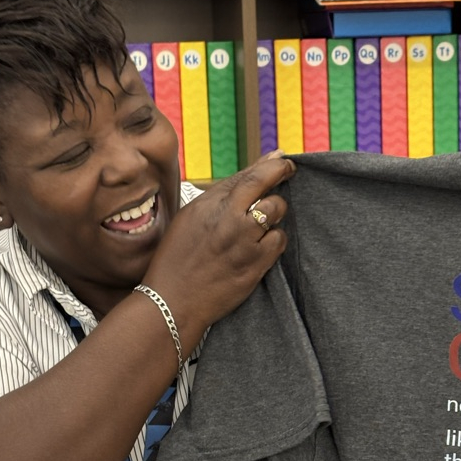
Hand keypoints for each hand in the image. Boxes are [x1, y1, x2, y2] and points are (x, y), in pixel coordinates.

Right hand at [141, 153, 296, 350]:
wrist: (172, 302)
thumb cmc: (176, 261)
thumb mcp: (188, 221)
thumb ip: (215, 200)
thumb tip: (244, 179)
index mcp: (208, 205)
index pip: (246, 176)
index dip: (268, 164)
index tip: (280, 159)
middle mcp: (227, 218)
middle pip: (265, 183)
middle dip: (282, 172)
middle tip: (288, 171)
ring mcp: (244, 241)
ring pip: (277, 210)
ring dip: (276, 212)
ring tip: (264, 222)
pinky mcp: (255, 264)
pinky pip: (280, 240)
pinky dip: (275, 240)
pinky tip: (263, 246)